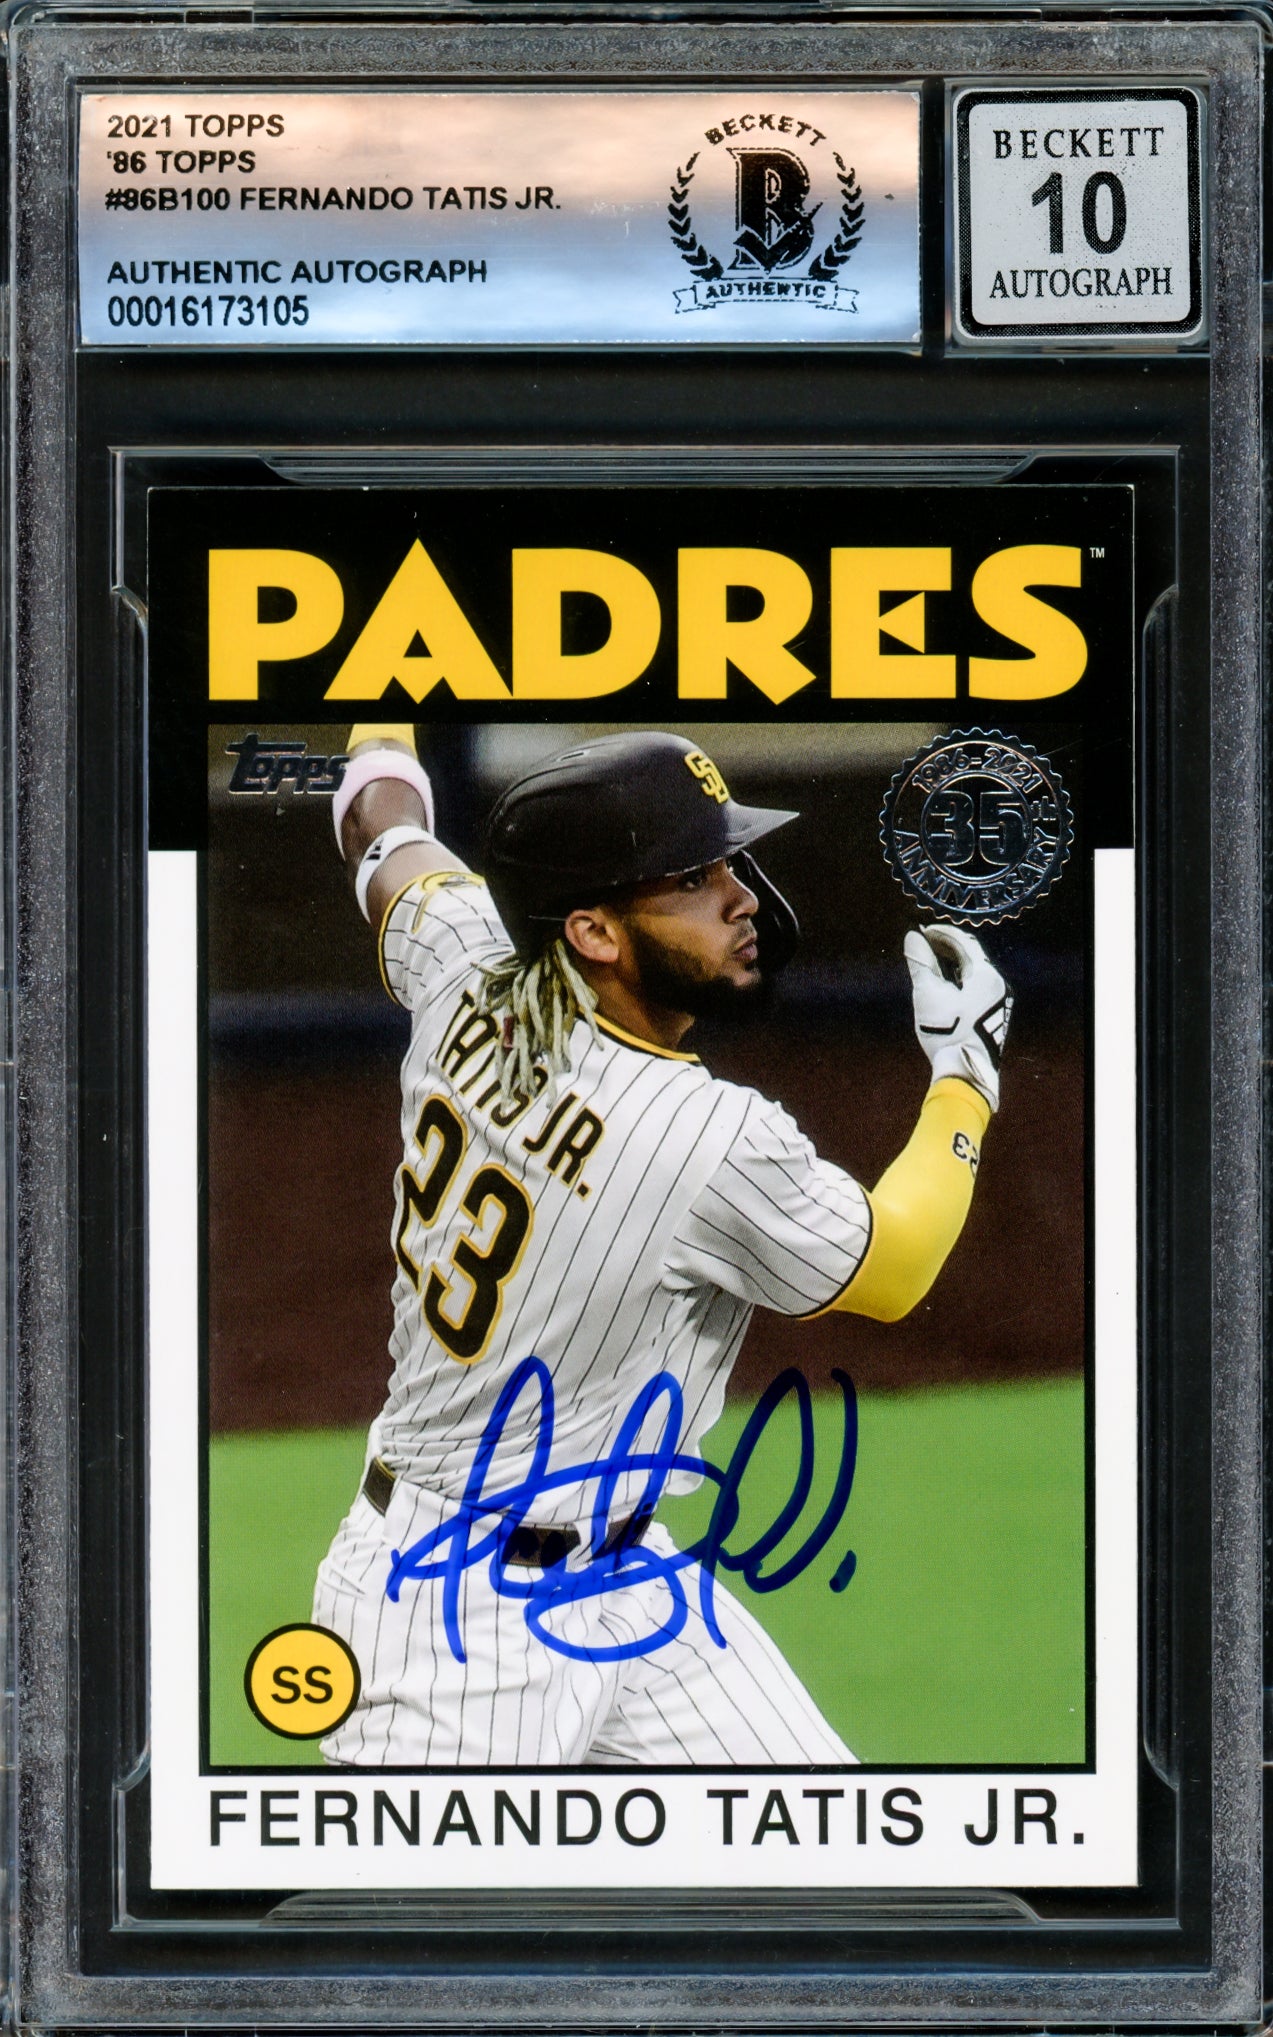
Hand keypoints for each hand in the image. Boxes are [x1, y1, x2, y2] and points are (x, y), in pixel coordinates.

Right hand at [903, 925, 1012, 1112]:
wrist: (966, 1070)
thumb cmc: (948, 1032)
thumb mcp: (928, 993)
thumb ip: (920, 962)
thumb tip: (912, 937)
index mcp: (987, 975)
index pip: (964, 942)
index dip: (941, 933)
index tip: (923, 931)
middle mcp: (998, 984)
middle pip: (972, 956)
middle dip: (946, 947)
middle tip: (924, 944)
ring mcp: (999, 1000)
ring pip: (975, 972)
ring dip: (952, 964)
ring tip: (931, 964)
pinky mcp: (994, 1015)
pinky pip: (977, 987)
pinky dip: (960, 980)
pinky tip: (944, 988)